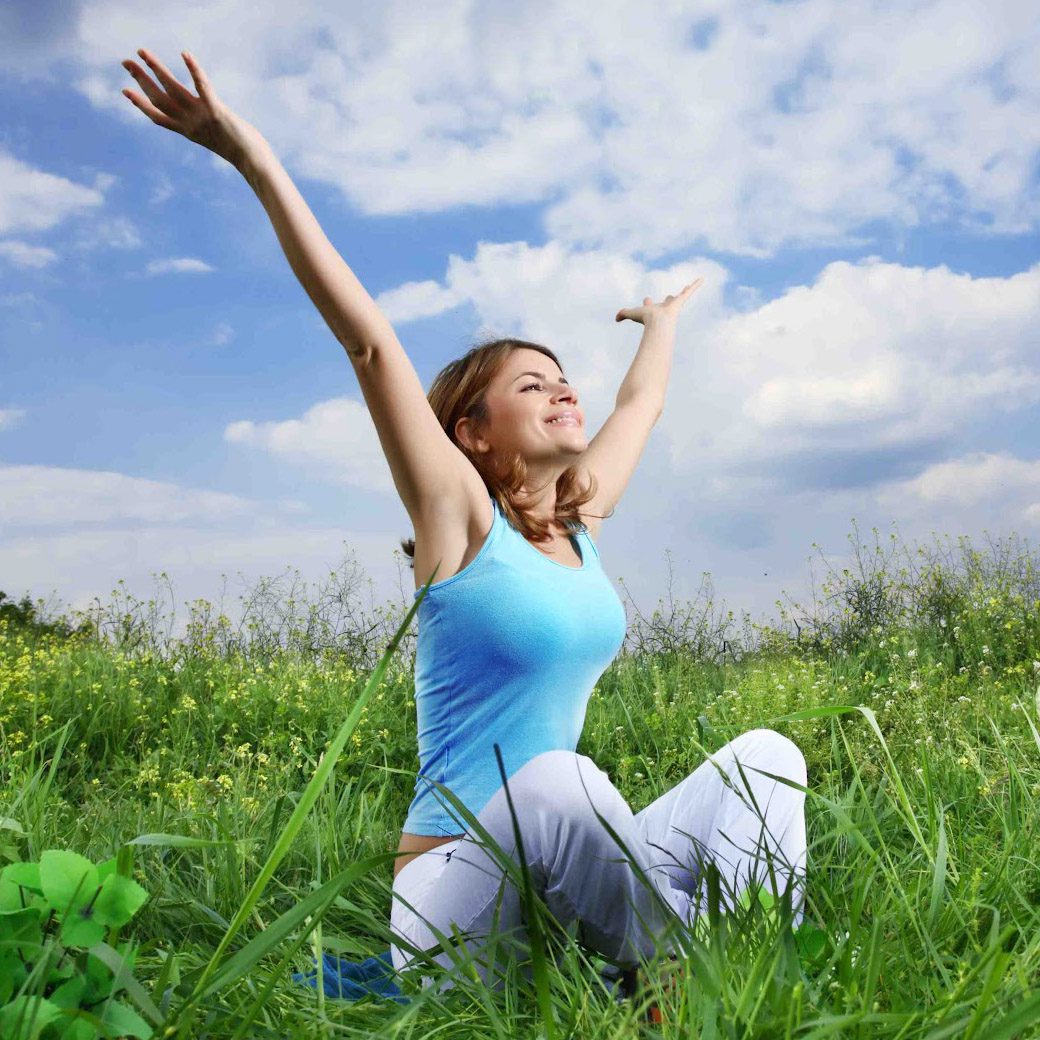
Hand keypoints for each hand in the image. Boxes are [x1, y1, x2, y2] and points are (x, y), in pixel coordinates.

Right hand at [121, 48, 266, 170]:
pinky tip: (185, 54)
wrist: (253, 162)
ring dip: (156, 68)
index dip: (140, 104)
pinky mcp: (216, 110)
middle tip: (125, 62)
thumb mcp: (218, 138)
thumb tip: (212, 119)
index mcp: (188, 131)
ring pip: (173, 88)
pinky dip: (194, 70)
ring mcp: (201, 116)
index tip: (125, 90)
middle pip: (159, 99)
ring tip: (142, 52)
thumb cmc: (242, 152)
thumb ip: (209, 127)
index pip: (158, 117)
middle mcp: (190, 124)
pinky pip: (202, 86)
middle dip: (141, 80)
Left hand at [615, 277, 703, 325]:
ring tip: (691, 286)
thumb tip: (616, 319)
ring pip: (682, 295)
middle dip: (669, 299)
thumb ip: (622, 314)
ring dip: (687, 291)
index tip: (646, 298)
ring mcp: (674, 304)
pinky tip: (702, 278)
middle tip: (671, 297)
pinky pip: (691, 290)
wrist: (659, 322)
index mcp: (653, 310)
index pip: (650, 304)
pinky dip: (696, 284)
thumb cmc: (646, 319)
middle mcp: (665, 307)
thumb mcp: (631, 313)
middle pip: (668, 301)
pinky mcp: (682, 299)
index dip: (647, 302)